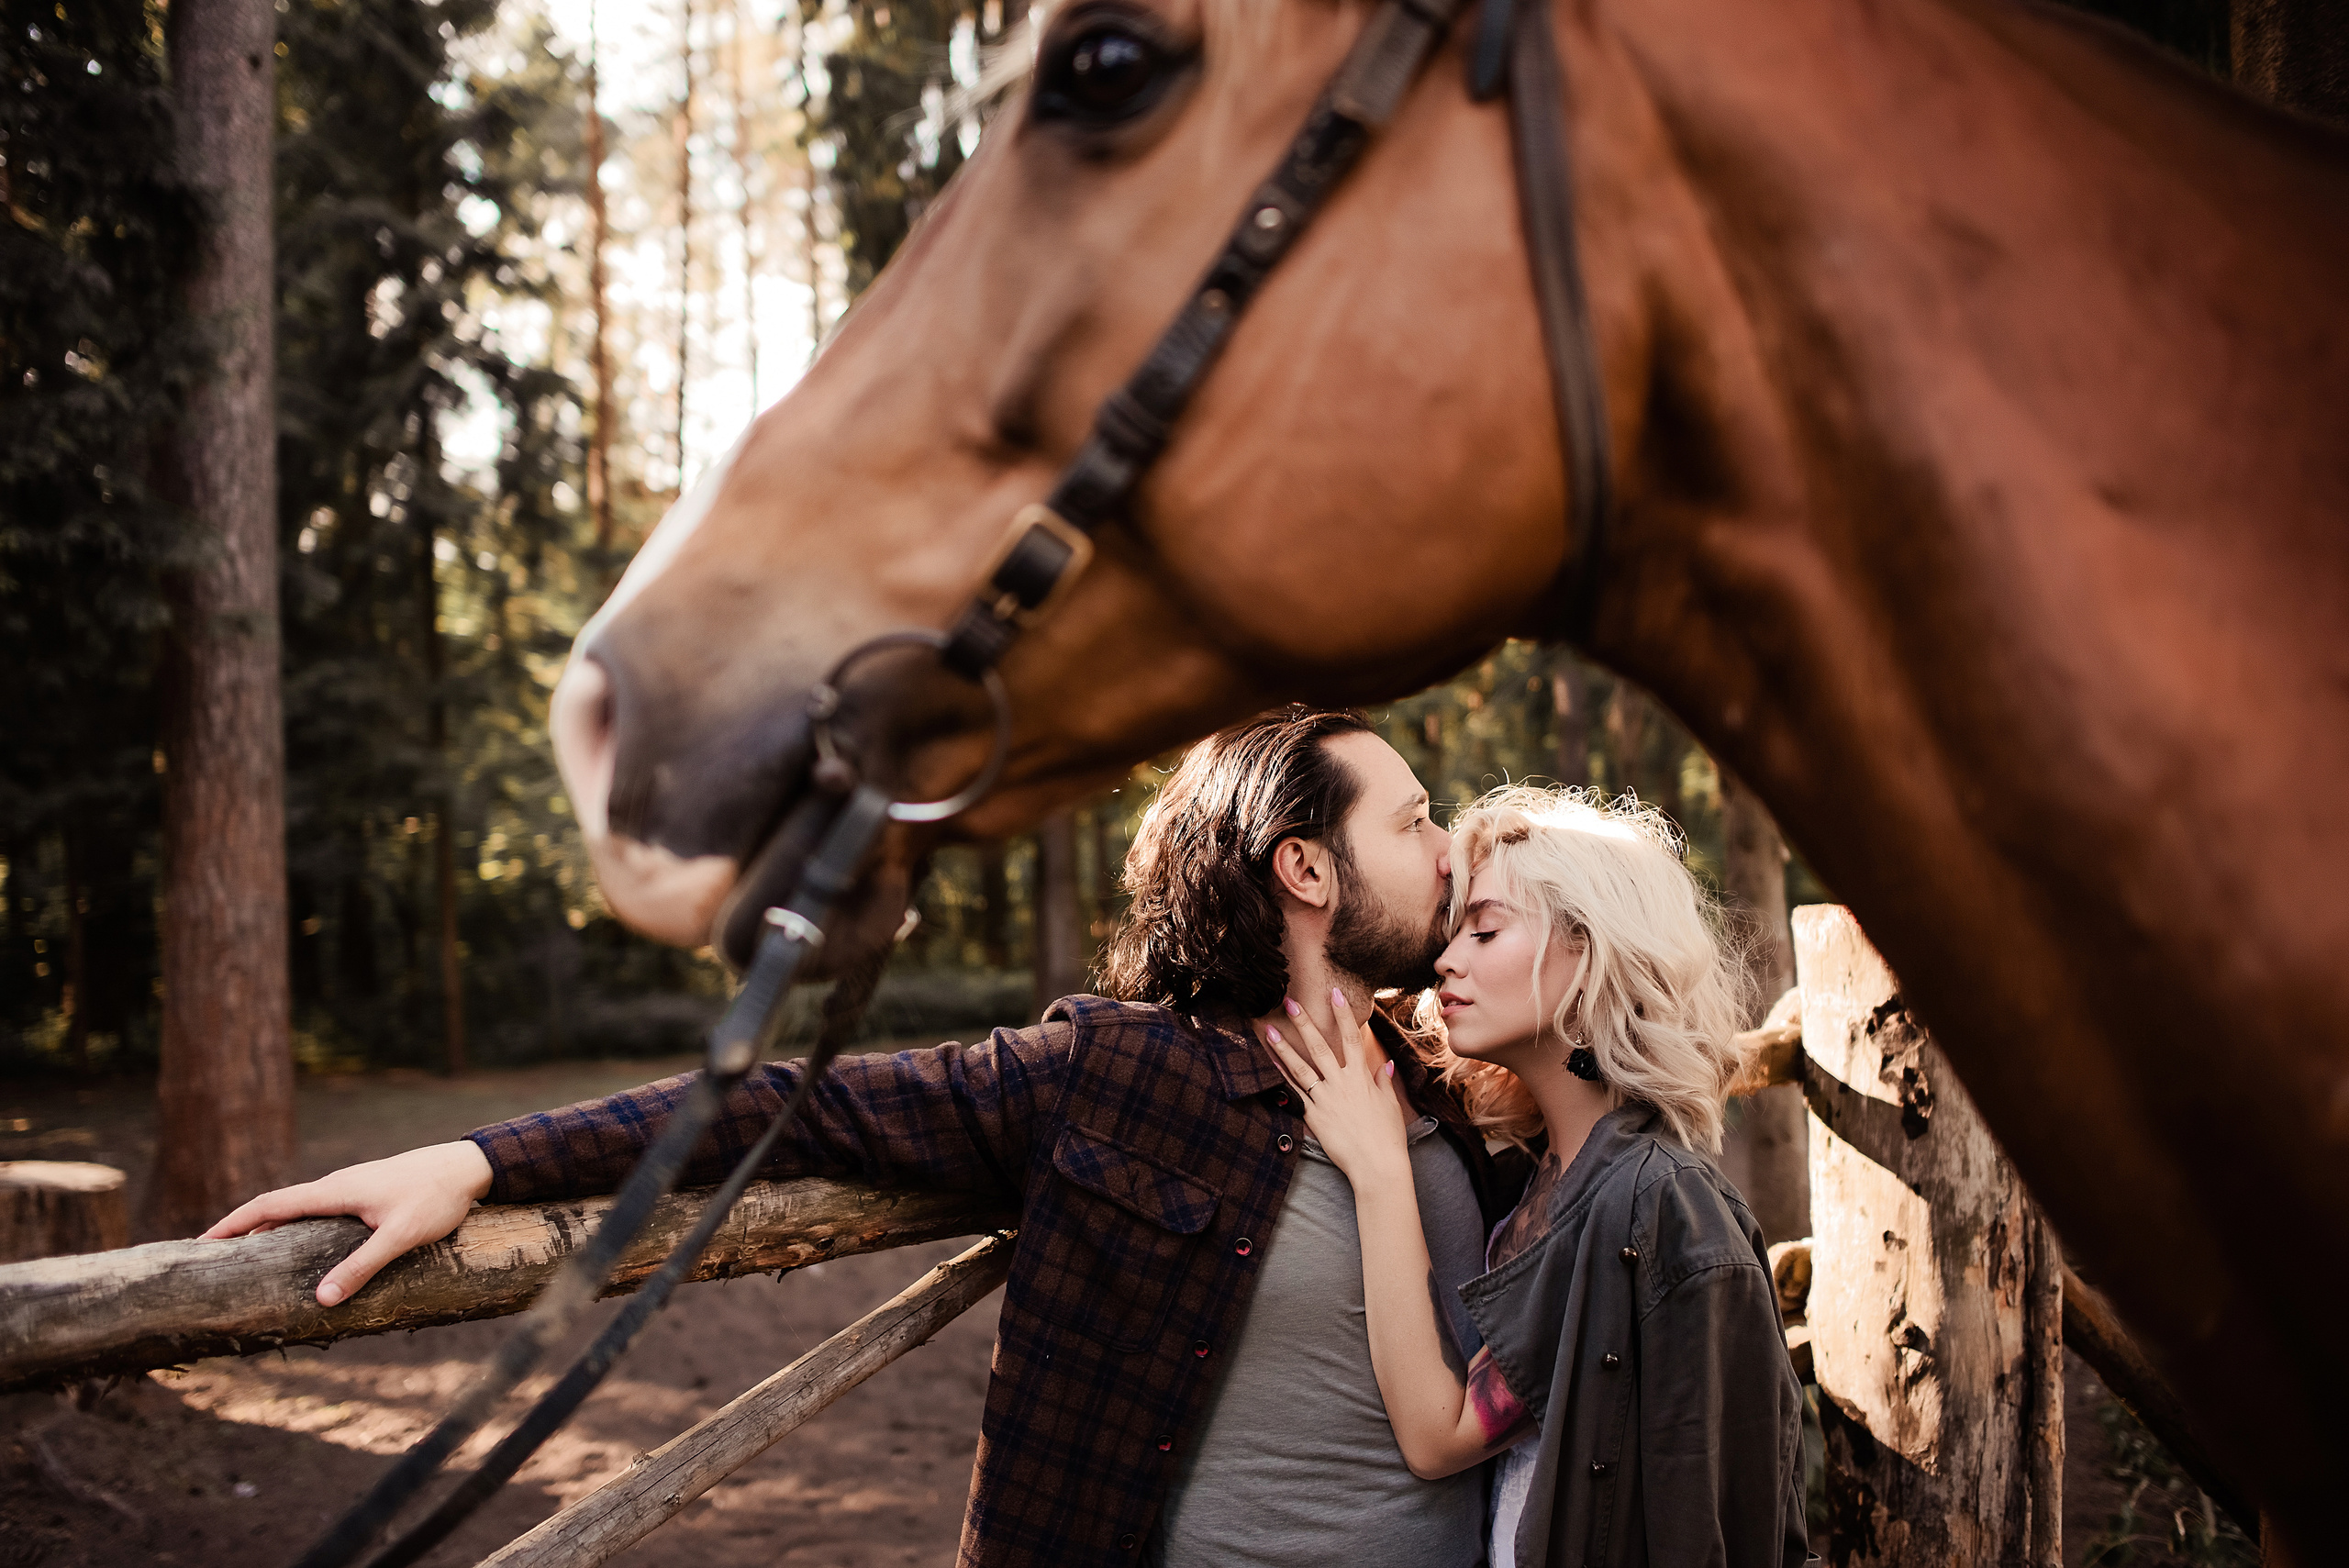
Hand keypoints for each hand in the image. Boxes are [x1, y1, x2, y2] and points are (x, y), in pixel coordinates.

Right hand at [203, 1140, 494, 1306]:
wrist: (468, 1166)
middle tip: (211, 1258)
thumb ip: (361, 1267)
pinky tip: (299, 1249)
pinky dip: (295, 1228)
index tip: (200, 1242)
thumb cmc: (436, 1198)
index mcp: (334, 1191)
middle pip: (276, 1208)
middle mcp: (335, 1186)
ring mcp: (349, 1190)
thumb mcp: (400, 1236)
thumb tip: (319, 1300)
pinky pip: (317, 1213)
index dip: (232, 1224)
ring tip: (244, 1258)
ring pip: (297, 1211)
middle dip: (241, 1230)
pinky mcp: (365, 1195)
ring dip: (268, 1230)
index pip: (269, 1205)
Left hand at [1263, 988, 1412, 1183]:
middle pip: (1320, 1047)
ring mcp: (1325, 1099)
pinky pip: (1294, 1093)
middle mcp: (1341, 1083)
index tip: (1334, 993)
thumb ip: (1382, 1082)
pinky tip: (1271, 1063)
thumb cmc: (1386, 1136)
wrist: (1376, 1165)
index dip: (1342, 1014)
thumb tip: (1383, 1066)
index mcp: (1361, 1077)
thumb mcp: (1388, 1105)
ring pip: (1300, 1068)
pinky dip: (1282, 1077)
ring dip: (1283, 1047)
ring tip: (1268, 1030)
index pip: (1351, 1038)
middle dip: (1304, 1023)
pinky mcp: (1314, 1116)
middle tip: (1290, 1002)